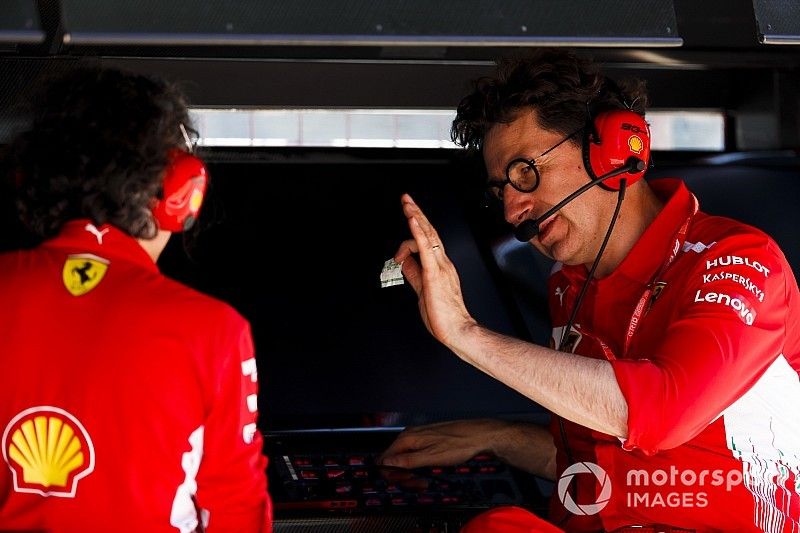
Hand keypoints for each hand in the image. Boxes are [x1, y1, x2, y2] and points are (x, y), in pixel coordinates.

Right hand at [377, 418, 513, 469]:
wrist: (479, 435)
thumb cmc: (459, 444)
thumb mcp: (432, 457)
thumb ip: (407, 461)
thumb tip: (386, 463)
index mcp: (408, 438)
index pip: (384, 458)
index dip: (391, 474)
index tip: (404, 482)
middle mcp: (410, 435)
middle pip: (393, 459)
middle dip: (402, 475)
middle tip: (418, 484)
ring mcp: (418, 437)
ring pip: (404, 459)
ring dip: (411, 473)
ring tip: (424, 481)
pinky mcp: (426, 440)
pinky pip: (414, 456)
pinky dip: (418, 467)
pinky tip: (427, 473)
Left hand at [394, 194, 476, 346]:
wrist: (457, 330)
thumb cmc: (444, 316)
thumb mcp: (422, 290)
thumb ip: (413, 274)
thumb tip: (404, 261)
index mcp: (440, 267)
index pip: (425, 242)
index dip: (411, 236)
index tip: (400, 244)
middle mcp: (443, 263)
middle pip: (429, 231)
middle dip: (417, 213)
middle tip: (406, 199)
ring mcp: (440, 266)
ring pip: (428, 235)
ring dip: (416, 216)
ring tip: (407, 204)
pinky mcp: (435, 273)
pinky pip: (426, 247)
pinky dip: (418, 232)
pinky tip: (412, 220)